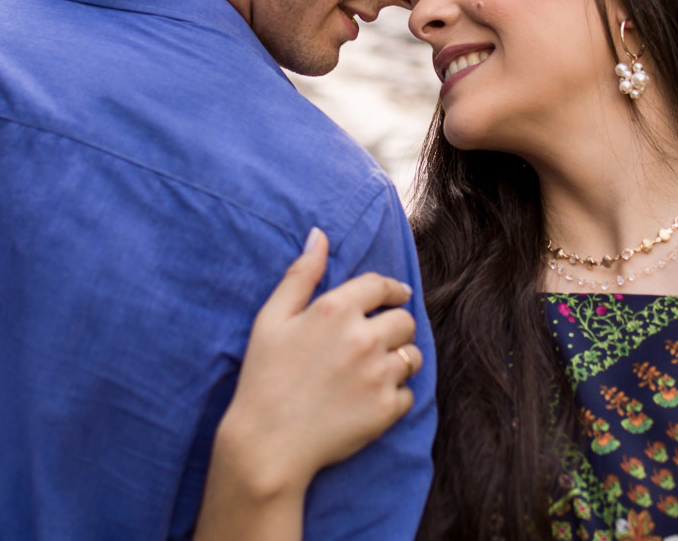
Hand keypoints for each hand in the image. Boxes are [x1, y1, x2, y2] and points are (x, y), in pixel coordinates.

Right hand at [211, 227, 422, 499]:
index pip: (382, 286)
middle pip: (405, 320)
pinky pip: (408, 393)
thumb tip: (318, 235)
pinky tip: (368, 400)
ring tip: (373, 372)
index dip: (391, 289)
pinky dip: (394, 396)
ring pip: (412, 356)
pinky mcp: (388, 409)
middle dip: (394, 326)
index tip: (396, 295)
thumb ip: (300, 274)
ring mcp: (379, 375)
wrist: (268, 443)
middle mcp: (364, 338)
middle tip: (376, 341)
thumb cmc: (264, 377)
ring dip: (399, 360)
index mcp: (335, 310)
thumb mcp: (272, 318)